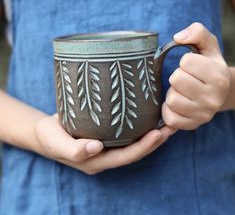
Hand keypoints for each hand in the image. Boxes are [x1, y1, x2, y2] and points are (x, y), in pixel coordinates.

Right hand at [34, 114, 175, 174]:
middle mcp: (107, 154)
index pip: (125, 157)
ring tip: (169, 121)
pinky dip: (141, 125)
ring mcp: (108, 144)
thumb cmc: (50, 137)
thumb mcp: (56, 143)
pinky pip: (128, 132)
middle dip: (155, 140)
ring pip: (134, 141)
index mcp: (97, 161)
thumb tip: (96, 148)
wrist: (46, 131)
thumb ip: (74, 150)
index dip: (143, 147)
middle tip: (172, 126)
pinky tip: (150, 115)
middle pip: (136, 150)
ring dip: (153, 133)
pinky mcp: (107, 133)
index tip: (158, 133)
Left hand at [162, 22, 230, 129]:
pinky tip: (177, 105)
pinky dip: (168, 110)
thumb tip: (177, 37)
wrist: (220, 93)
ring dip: (172, 93)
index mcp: (219, 75)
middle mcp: (213, 97)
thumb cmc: (209, 67)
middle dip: (177, 77)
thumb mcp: (208, 45)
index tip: (192, 67)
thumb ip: (196, 32)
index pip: (186, 62)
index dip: (185, 62)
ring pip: (171, 100)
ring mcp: (203, 114)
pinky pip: (170, 118)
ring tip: (182, 92)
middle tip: (185, 80)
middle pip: (176, 80)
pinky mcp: (192, 125)